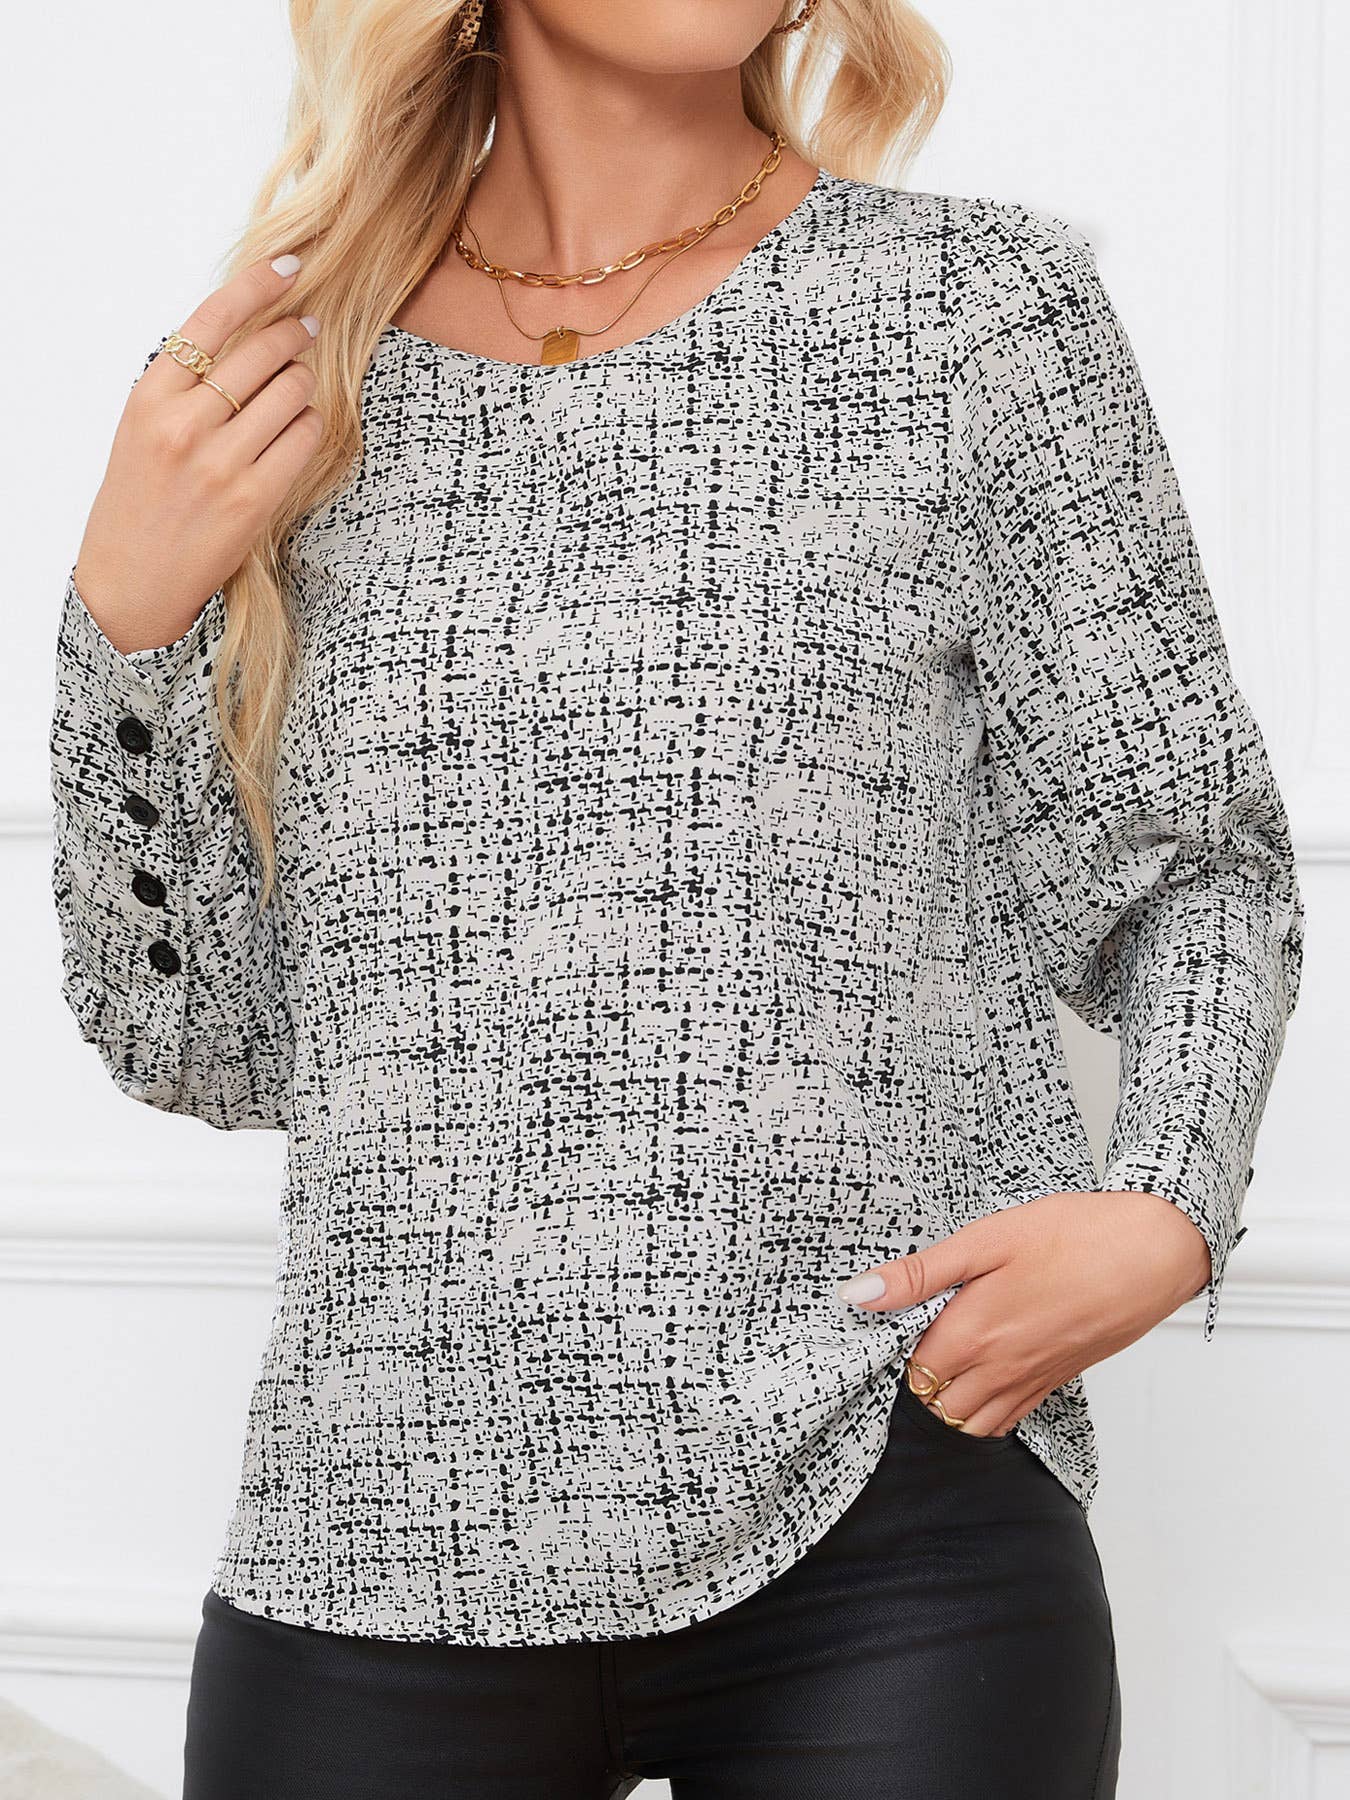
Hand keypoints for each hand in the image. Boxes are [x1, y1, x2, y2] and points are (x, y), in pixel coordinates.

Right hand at [72, 253, 324, 653]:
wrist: (133, 579)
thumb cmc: (140, 497)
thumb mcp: (143, 427)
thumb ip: (185, 383)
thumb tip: (246, 332)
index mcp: (151, 397)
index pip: (212, 319)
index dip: (258, 284)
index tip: (290, 266)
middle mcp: (185, 424)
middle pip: (264, 352)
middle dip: (295, 334)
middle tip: (306, 330)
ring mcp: (222, 462)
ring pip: (292, 391)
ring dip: (304, 382)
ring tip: (294, 389)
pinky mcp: (255, 498)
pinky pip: (304, 438)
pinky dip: (309, 424)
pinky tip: (297, 428)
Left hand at [835, 1189, 1212, 1436]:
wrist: (1152, 1251)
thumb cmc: (1075, 1236)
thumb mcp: (986, 1239)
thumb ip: (920, 1274)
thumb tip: (859, 1294)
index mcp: (973, 1333)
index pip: (911, 1369)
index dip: (896, 1346)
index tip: (899, 1319)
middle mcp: (1000, 1369)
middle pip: (935, 1403)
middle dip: (919, 1379)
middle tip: (921, 1337)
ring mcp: (1032, 1380)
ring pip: (972, 1421)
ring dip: (950, 1400)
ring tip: (947, 1360)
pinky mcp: (1058, 1379)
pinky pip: (1010, 1418)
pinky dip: (986, 1411)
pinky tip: (984, 1378)